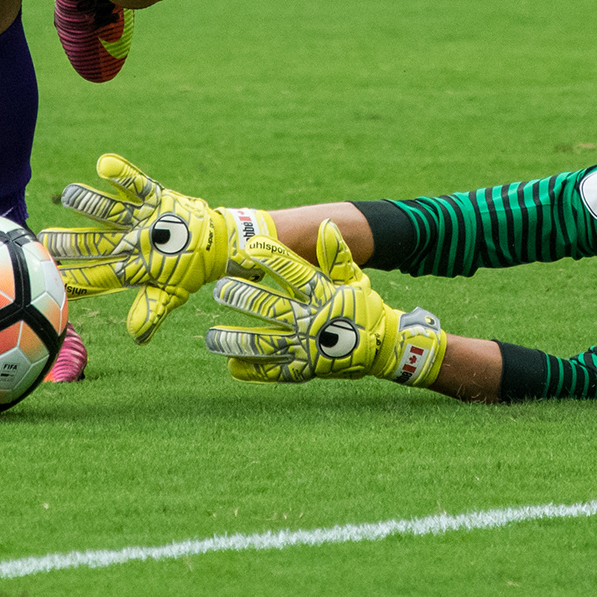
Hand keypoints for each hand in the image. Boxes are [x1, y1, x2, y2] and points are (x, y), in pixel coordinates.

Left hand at [40, 152, 262, 342]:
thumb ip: (154, 311)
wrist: (214, 244)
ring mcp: (138, 218)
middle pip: (94, 242)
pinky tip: (104, 164)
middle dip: (71, 241)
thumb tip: (137, 336)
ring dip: (90, 202)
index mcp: (128, 267)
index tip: (50, 280)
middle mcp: (127, 240)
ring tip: (68, 194)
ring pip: (108, 211)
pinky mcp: (154, 197)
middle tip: (46, 238)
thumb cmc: (188, 272)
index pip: (96, 274)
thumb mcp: (173, 294)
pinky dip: (123, 175)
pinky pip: (137, 184)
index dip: (75, 278)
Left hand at [205, 228, 447, 386]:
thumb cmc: (364, 307)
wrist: (382, 347)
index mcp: (323, 292)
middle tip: (219, 289)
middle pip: (271, 307)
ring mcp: (307, 347)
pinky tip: (231, 364)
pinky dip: (252, 370)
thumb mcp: (355, 278)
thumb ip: (337, 255)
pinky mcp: (306, 370)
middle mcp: (312, 319)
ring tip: (213, 337)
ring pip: (266, 344)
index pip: (293, 272)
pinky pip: (275, 372)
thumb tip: (326, 225)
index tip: (248, 247)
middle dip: (244, 297)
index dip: (271, 258)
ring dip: (237, 340)